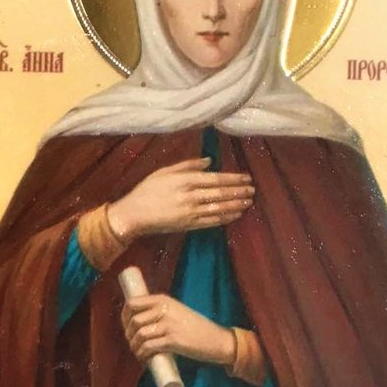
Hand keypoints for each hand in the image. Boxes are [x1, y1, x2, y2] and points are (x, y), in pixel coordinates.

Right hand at [108, 158, 253, 241]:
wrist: (134, 214)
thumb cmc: (147, 190)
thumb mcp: (165, 171)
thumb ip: (188, 165)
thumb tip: (209, 161)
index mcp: (185, 180)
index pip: (215, 178)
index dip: (233, 178)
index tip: (247, 177)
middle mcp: (190, 195)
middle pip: (220, 193)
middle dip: (239, 191)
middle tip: (253, 190)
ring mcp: (190, 212)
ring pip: (219, 208)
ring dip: (236, 205)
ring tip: (248, 202)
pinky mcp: (188, 225)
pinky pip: (212, 222)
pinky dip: (225, 218)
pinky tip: (235, 215)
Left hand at [120, 292, 234, 367]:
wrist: (215, 339)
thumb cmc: (195, 327)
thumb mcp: (176, 311)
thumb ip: (160, 312)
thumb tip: (137, 321)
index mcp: (163, 299)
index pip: (133, 303)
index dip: (124, 316)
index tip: (126, 327)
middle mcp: (164, 309)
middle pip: (134, 321)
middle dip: (129, 335)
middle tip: (133, 343)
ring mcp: (168, 324)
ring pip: (139, 335)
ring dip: (134, 346)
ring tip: (139, 352)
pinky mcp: (173, 340)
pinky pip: (149, 347)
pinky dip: (143, 354)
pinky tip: (144, 358)